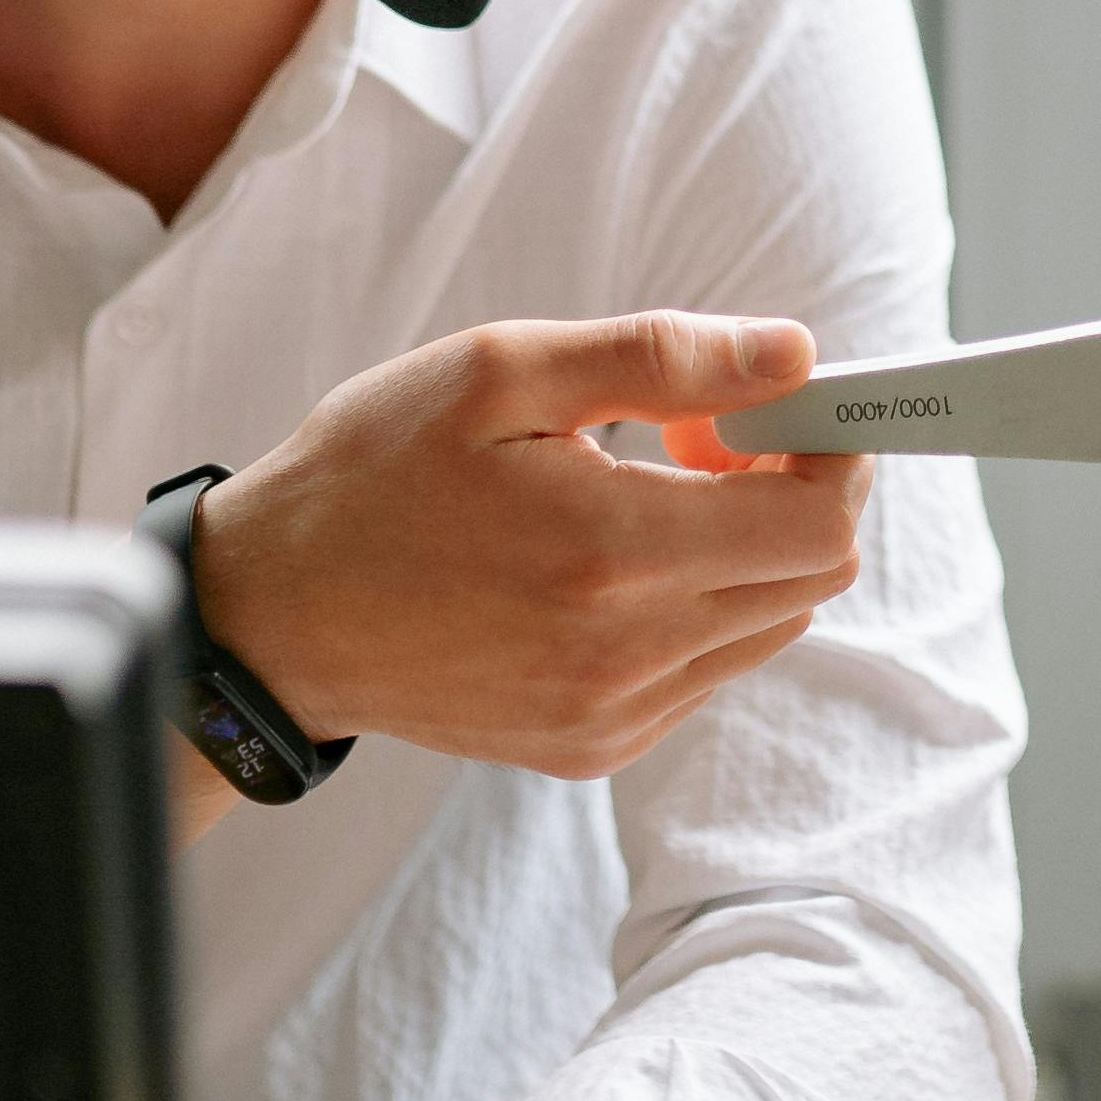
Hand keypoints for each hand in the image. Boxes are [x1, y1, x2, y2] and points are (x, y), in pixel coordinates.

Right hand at [194, 314, 873, 777]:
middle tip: (696, 434)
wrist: (270, 614)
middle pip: (811, 577)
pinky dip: (691, 604)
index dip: (831, 449)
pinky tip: (603, 560)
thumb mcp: (500, 372)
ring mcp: (610, 715)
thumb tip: (794, 353)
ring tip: (639, 490)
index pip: (819, 524)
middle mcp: (626, 654)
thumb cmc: (373, 473)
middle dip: (788, 487)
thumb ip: (661, 358)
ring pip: (766, 624)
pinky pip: (703, 670)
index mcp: (611, 553)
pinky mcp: (590, 747)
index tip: (780, 400)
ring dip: (741, 547)